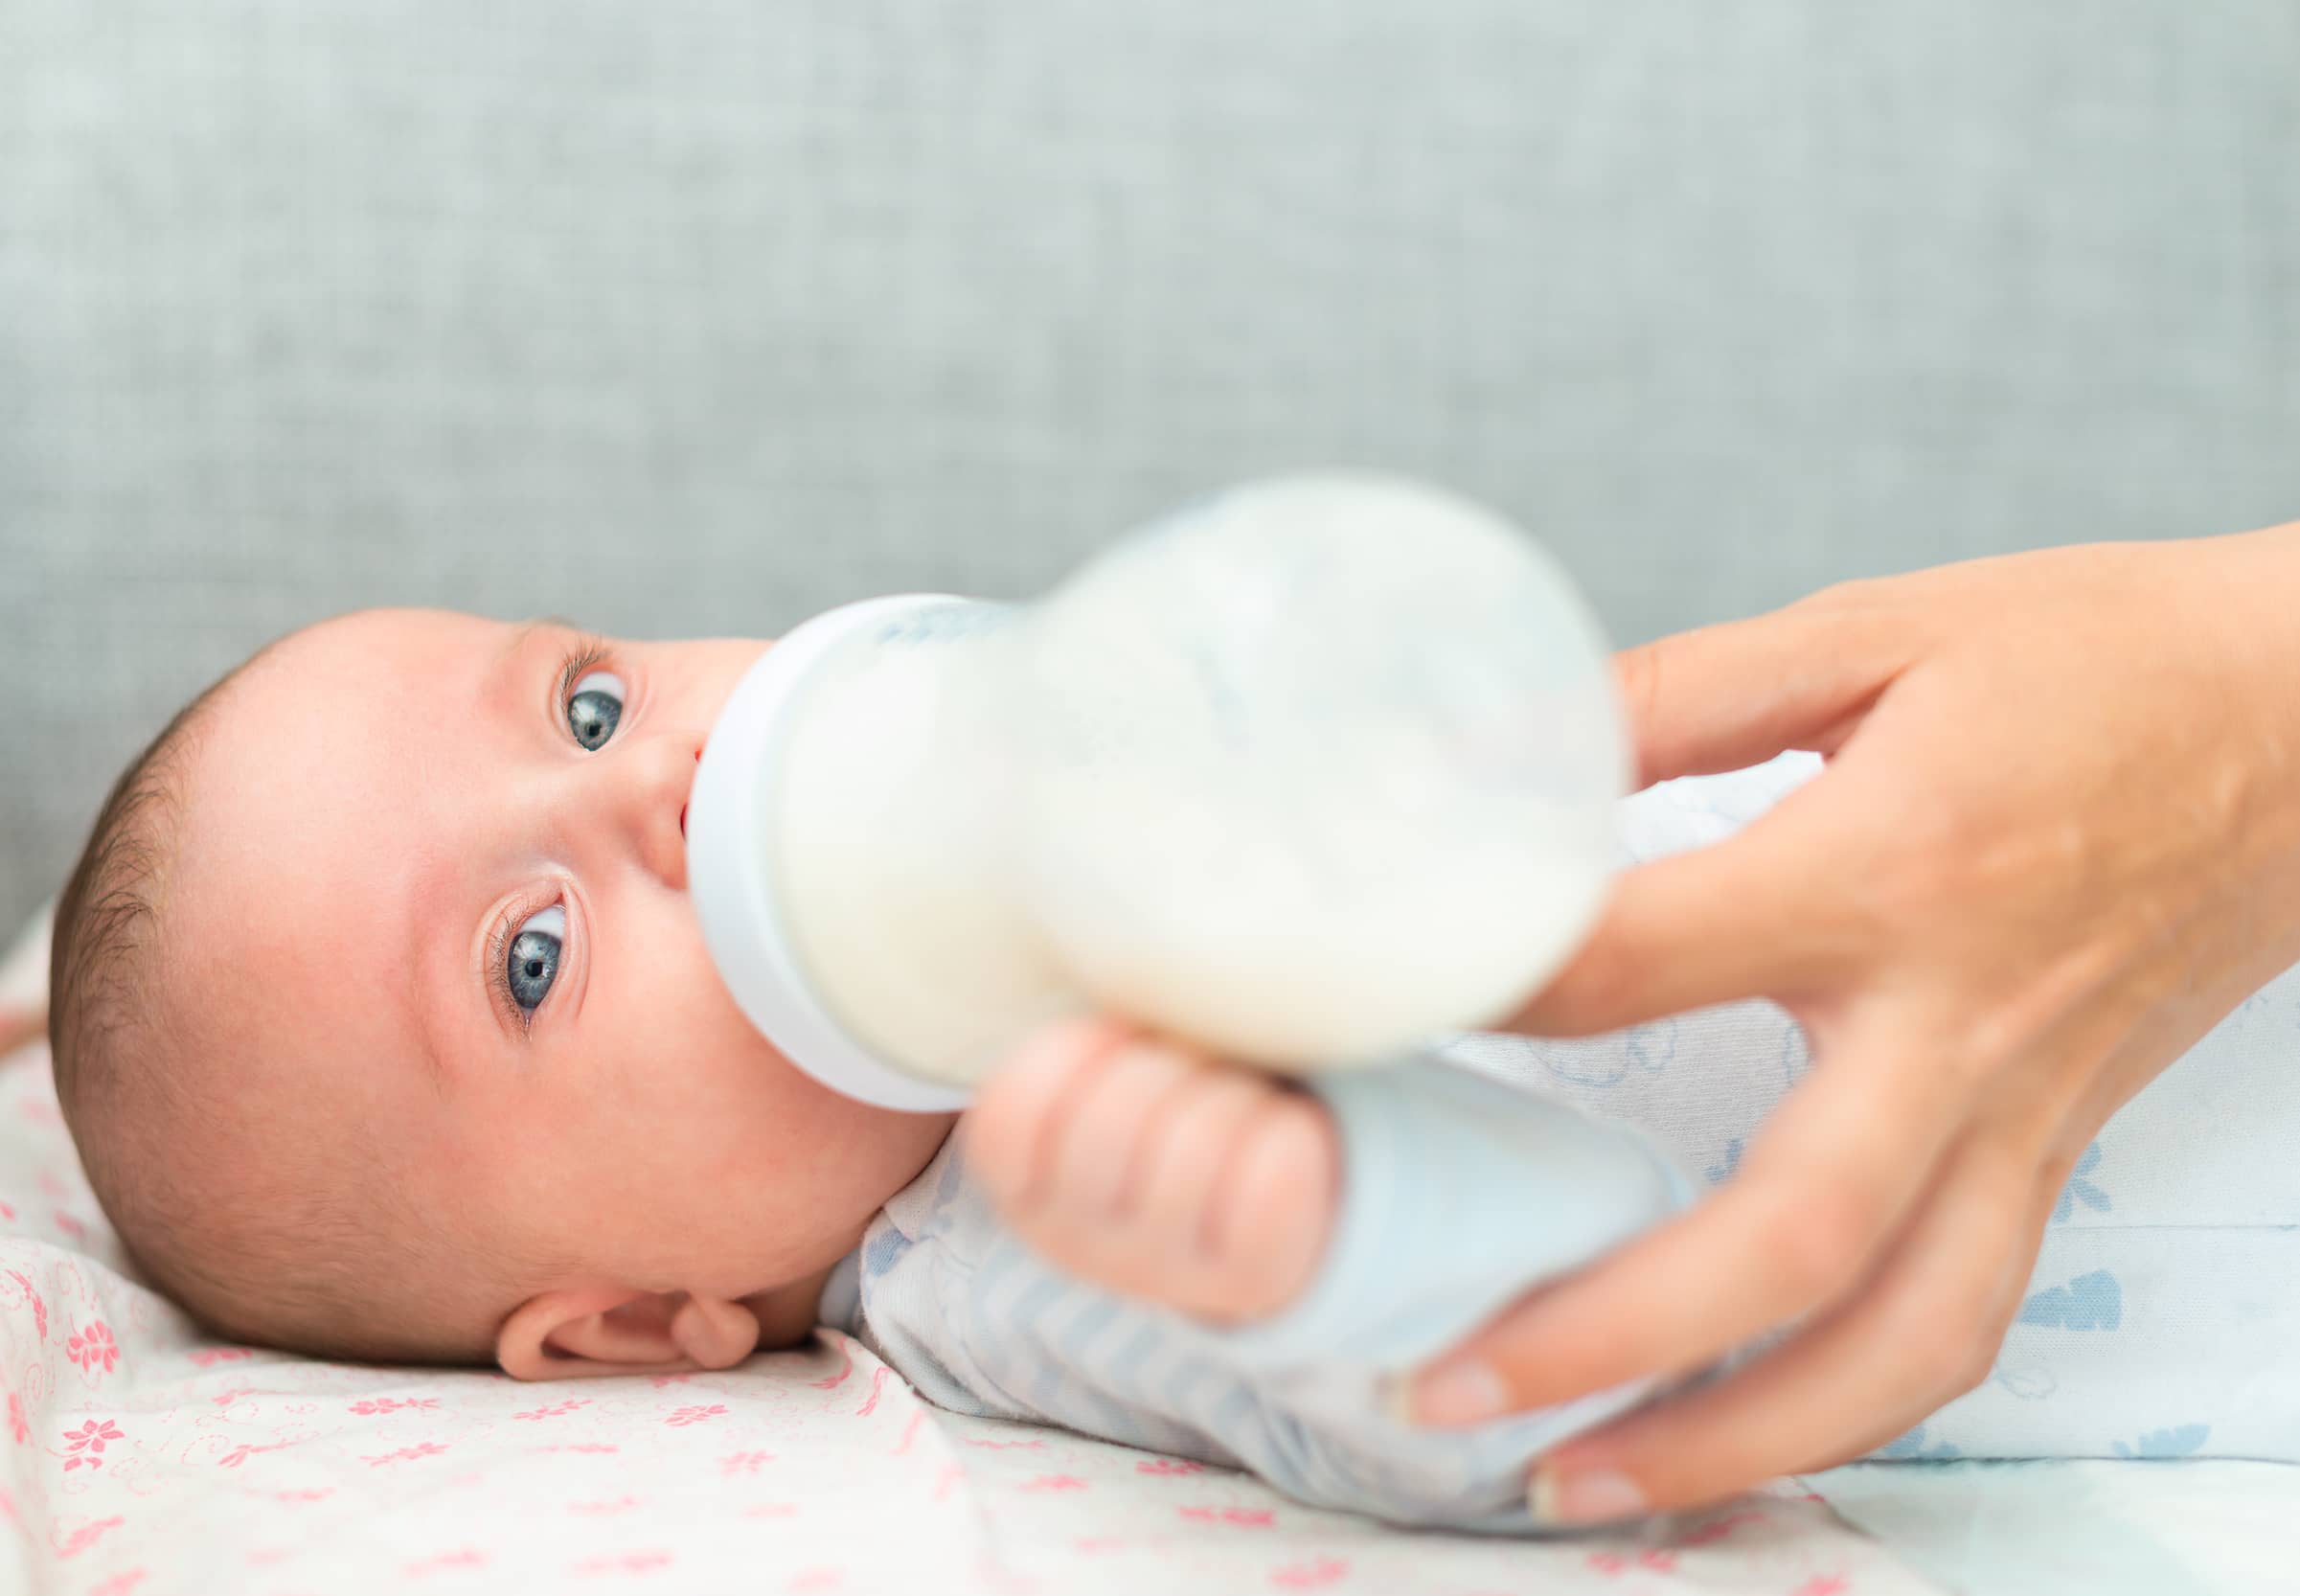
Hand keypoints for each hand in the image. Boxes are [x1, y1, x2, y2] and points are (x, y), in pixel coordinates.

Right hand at [967, 1019, 1340, 1323]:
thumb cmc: (1176, 1099)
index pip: (1017, 1110)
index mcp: (1023, 1188)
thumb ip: (1094, 1023)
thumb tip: (1117, 934)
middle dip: (1172, 1058)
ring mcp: (1160, 1272)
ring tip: (1242, 1094)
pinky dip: (1289, 1131)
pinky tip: (1286, 1130)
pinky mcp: (1249, 1279)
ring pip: (1197, 1140)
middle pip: (1115, 1114)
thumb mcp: (1108, 1063)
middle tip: (1198, 1058)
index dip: (1077, 1047)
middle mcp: (1076, 1244)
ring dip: (1235, 1091)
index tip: (1120, 1032)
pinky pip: (1269, 1179)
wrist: (1270, 1198)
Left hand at [1407, 520, 2299, 1523]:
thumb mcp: (1870, 630)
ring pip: (1895, 1337)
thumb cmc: (2090, 661)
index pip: (1639, 961)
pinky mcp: (2050, 1154)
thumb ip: (1672, 693)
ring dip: (1730, 1438)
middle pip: (1783, 1232)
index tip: (1357, 1025)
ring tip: (1569, 1480)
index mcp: (1889, 867)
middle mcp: (1958, 1023)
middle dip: (1603, 1330)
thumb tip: (1497, 749)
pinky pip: (1958, 1322)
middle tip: (1443, 1376)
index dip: (1485, 993)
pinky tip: (1731, 1433)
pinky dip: (1845, 1409)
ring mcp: (2018, 1115)